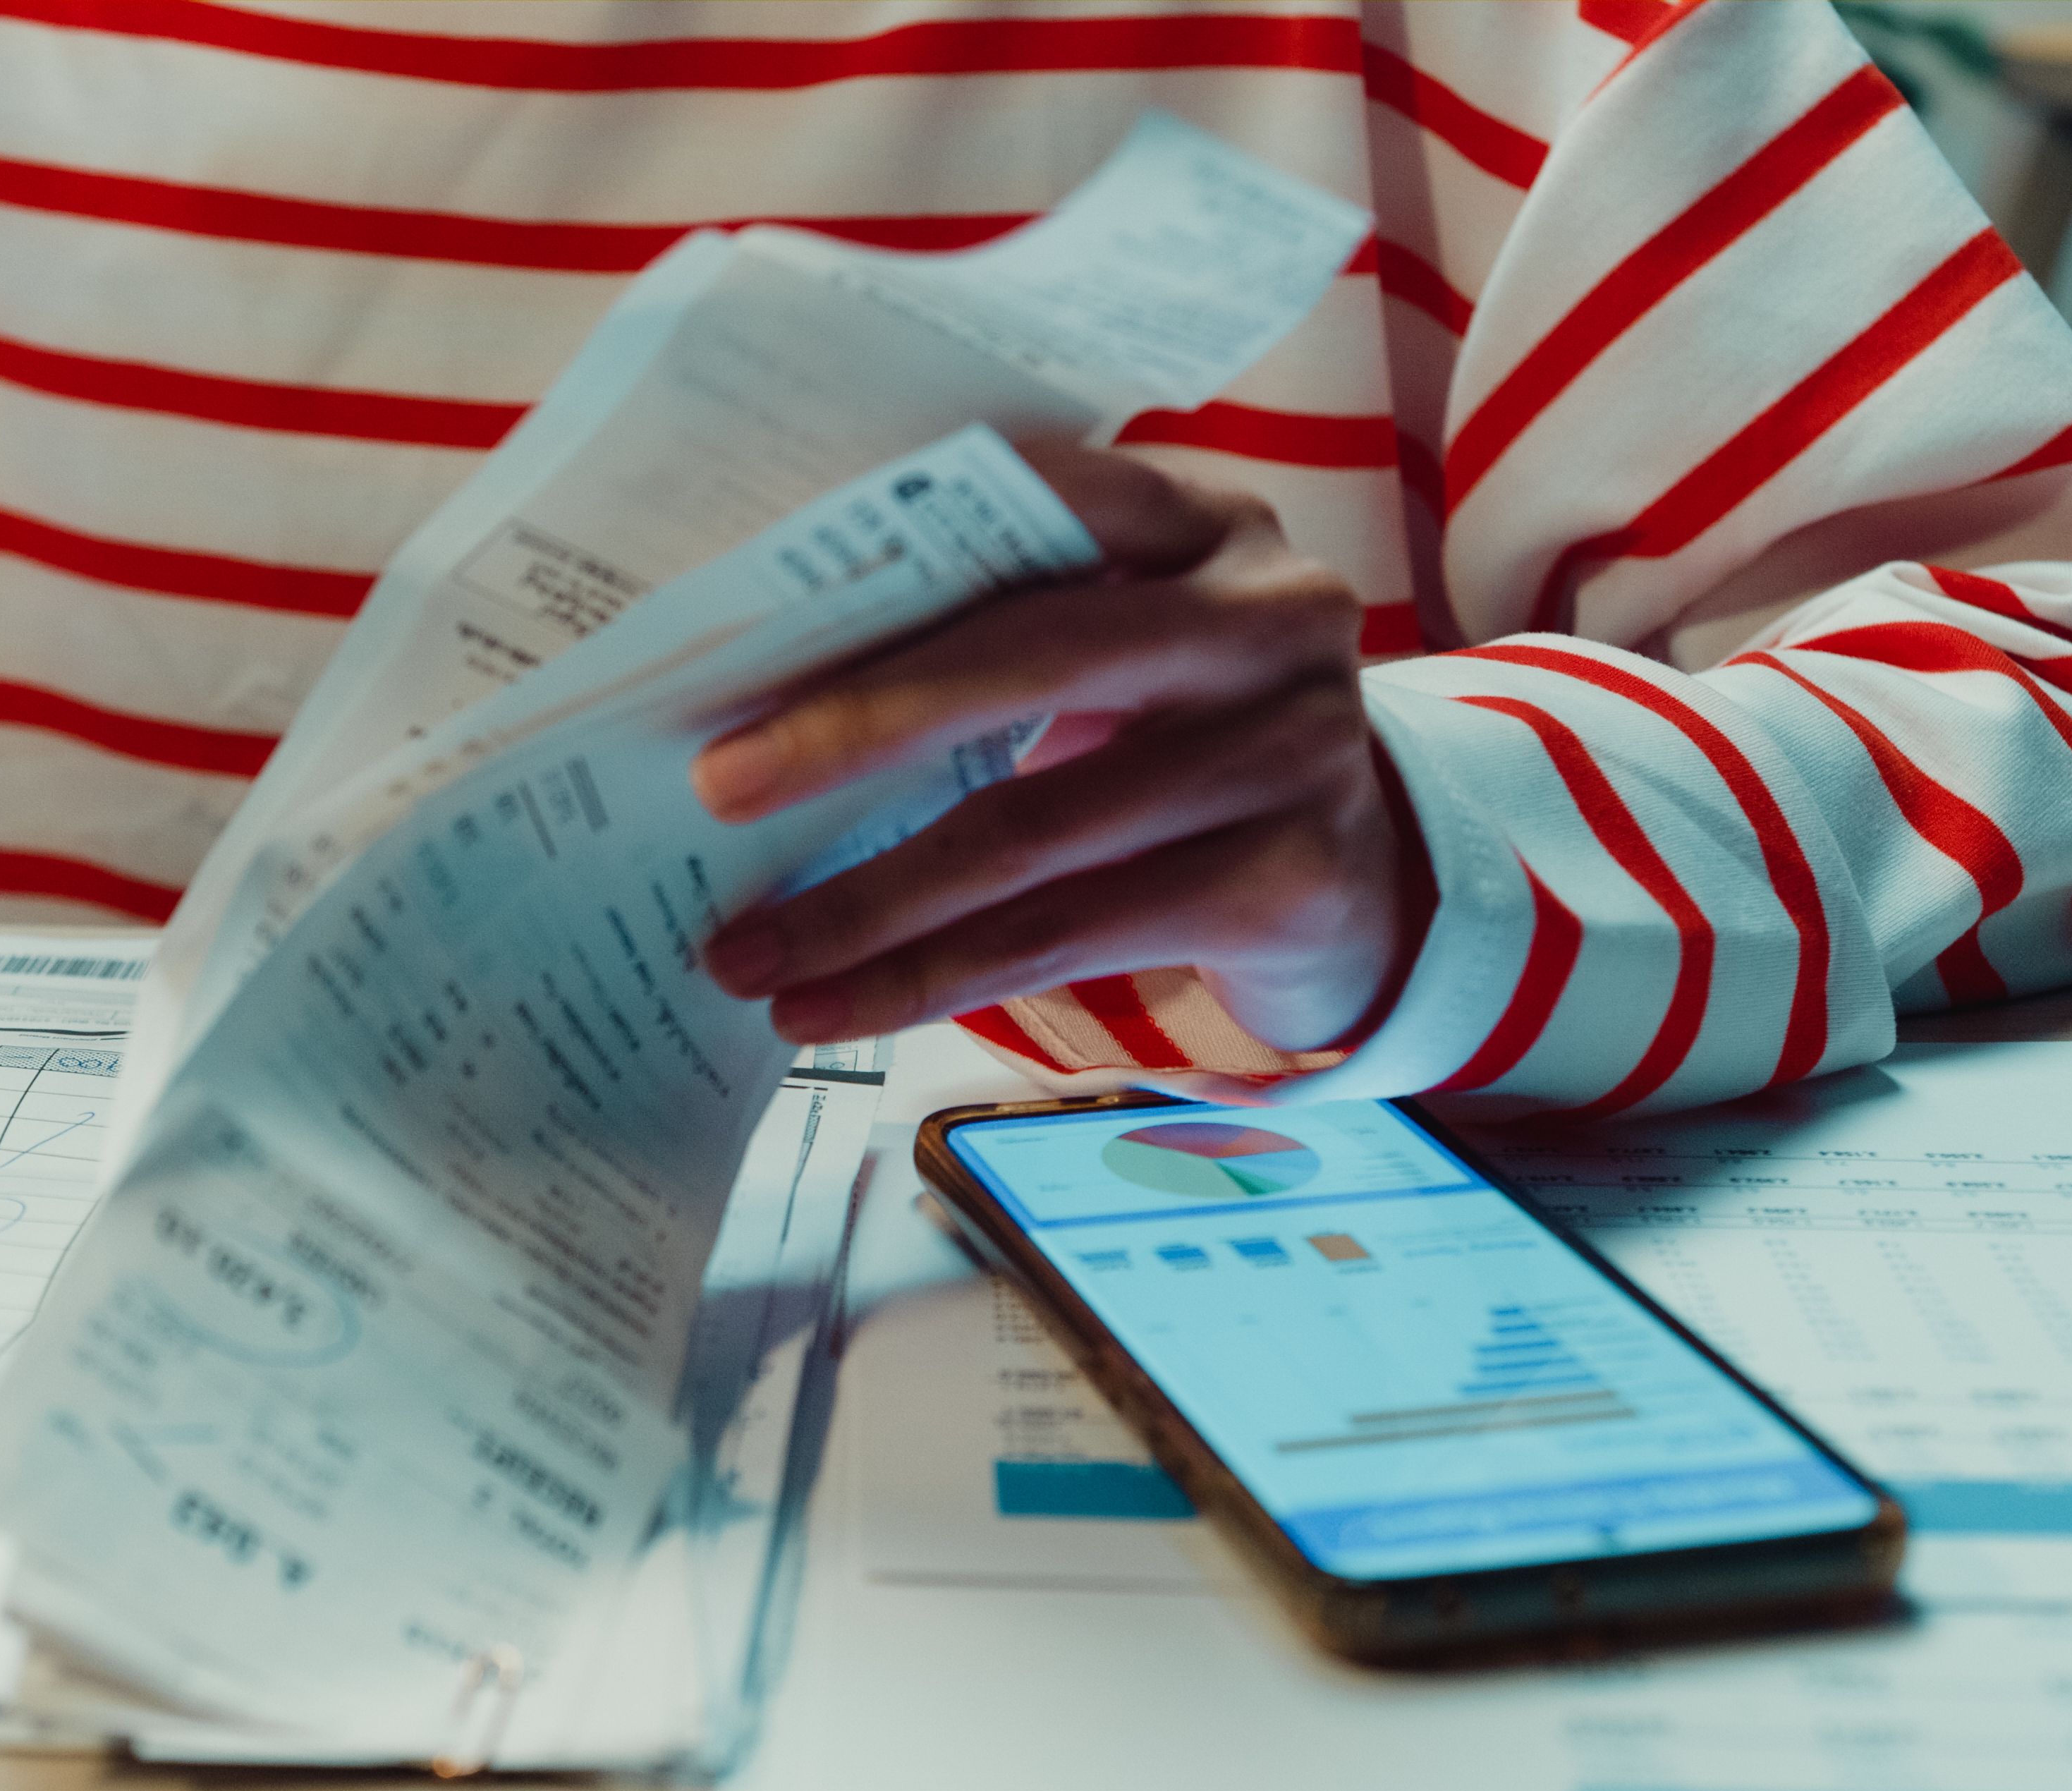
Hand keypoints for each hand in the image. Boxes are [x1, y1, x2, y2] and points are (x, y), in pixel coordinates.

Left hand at [694, 444, 1416, 1055]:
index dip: (895, 554)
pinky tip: (833, 1010)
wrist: (1356, 880)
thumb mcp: (1114, 648)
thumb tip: (754, 686)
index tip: (750, 623)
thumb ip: (989, 625)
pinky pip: (1068, 936)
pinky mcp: (1291, 881)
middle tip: (716, 789)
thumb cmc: (1175, 740)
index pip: (1041, 499)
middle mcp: (1272, 615)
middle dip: (853, 728)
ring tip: (746, 954)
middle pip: (1033, 657)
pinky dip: (929, 982)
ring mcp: (1298, 749)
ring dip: (865, 903)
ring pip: (1033, 830)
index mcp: (1205, 521)